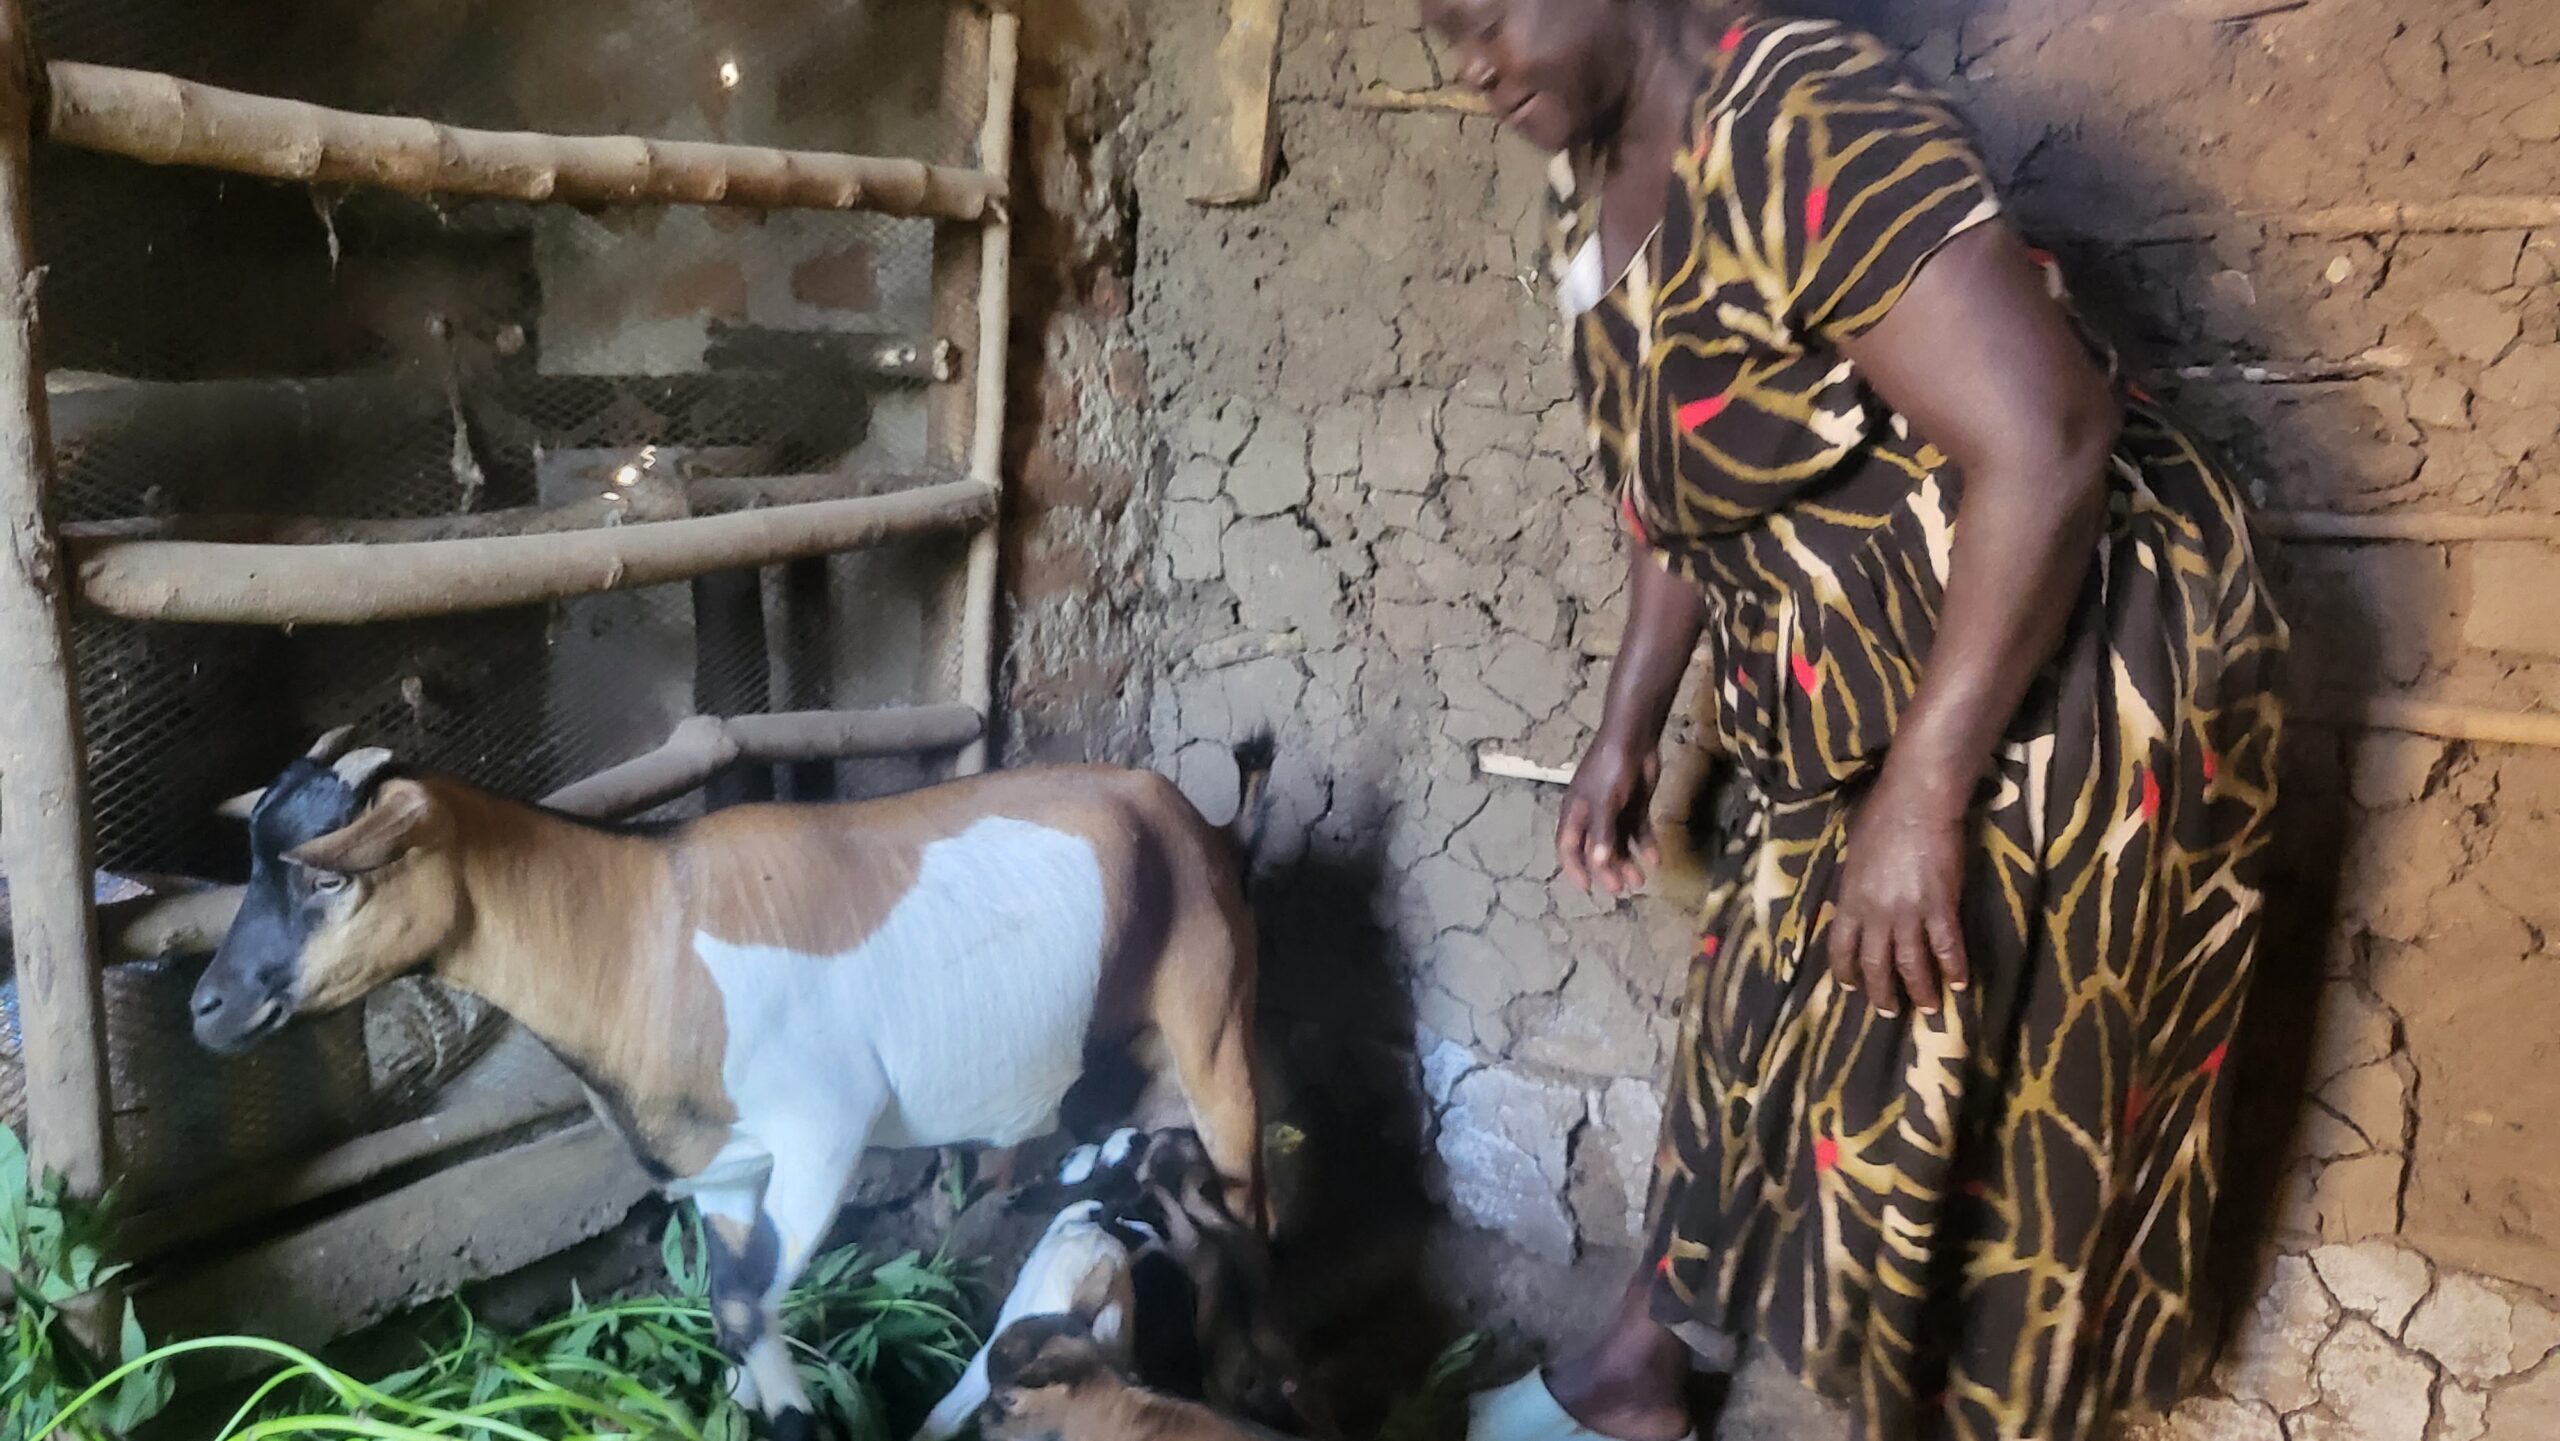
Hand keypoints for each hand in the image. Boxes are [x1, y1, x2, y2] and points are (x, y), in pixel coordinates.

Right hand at [1558, 727, 1660, 895]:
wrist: (1634, 737)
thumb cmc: (1610, 768)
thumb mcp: (1604, 802)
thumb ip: (1602, 834)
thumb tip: (1599, 864)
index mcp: (1576, 813)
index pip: (1568, 847)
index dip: (1575, 868)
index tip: (1587, 888)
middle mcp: (1592, 815)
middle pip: (1596, 850)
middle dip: (1607, 870)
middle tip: (1621, 889)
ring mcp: (1614, 810)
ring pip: (1618, 843)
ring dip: (1627, 862)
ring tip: (1640, 881)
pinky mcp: (1635, 805)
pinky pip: (1638, 831)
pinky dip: (1645, 845)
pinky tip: (1655, 860)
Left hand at [1826, 771, 1971, 1015]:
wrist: (1915, 802)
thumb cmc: (1880, 816)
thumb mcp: (1853, 853)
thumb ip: (1854, 882)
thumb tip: (1855, 895)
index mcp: (1849, 899)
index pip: (1841, 947)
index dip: (1845, 972)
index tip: (1850, 989)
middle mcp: (1875, 913)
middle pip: (1876, 964)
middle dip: (1882, 992)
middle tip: (1889, 1013)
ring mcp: (1908, 912)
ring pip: (1911, 964)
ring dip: (1920, 990)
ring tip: (1927, 1010)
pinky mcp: (1941, 906)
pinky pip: (1947, 946)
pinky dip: (1954, 968)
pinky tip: (1959, 983)